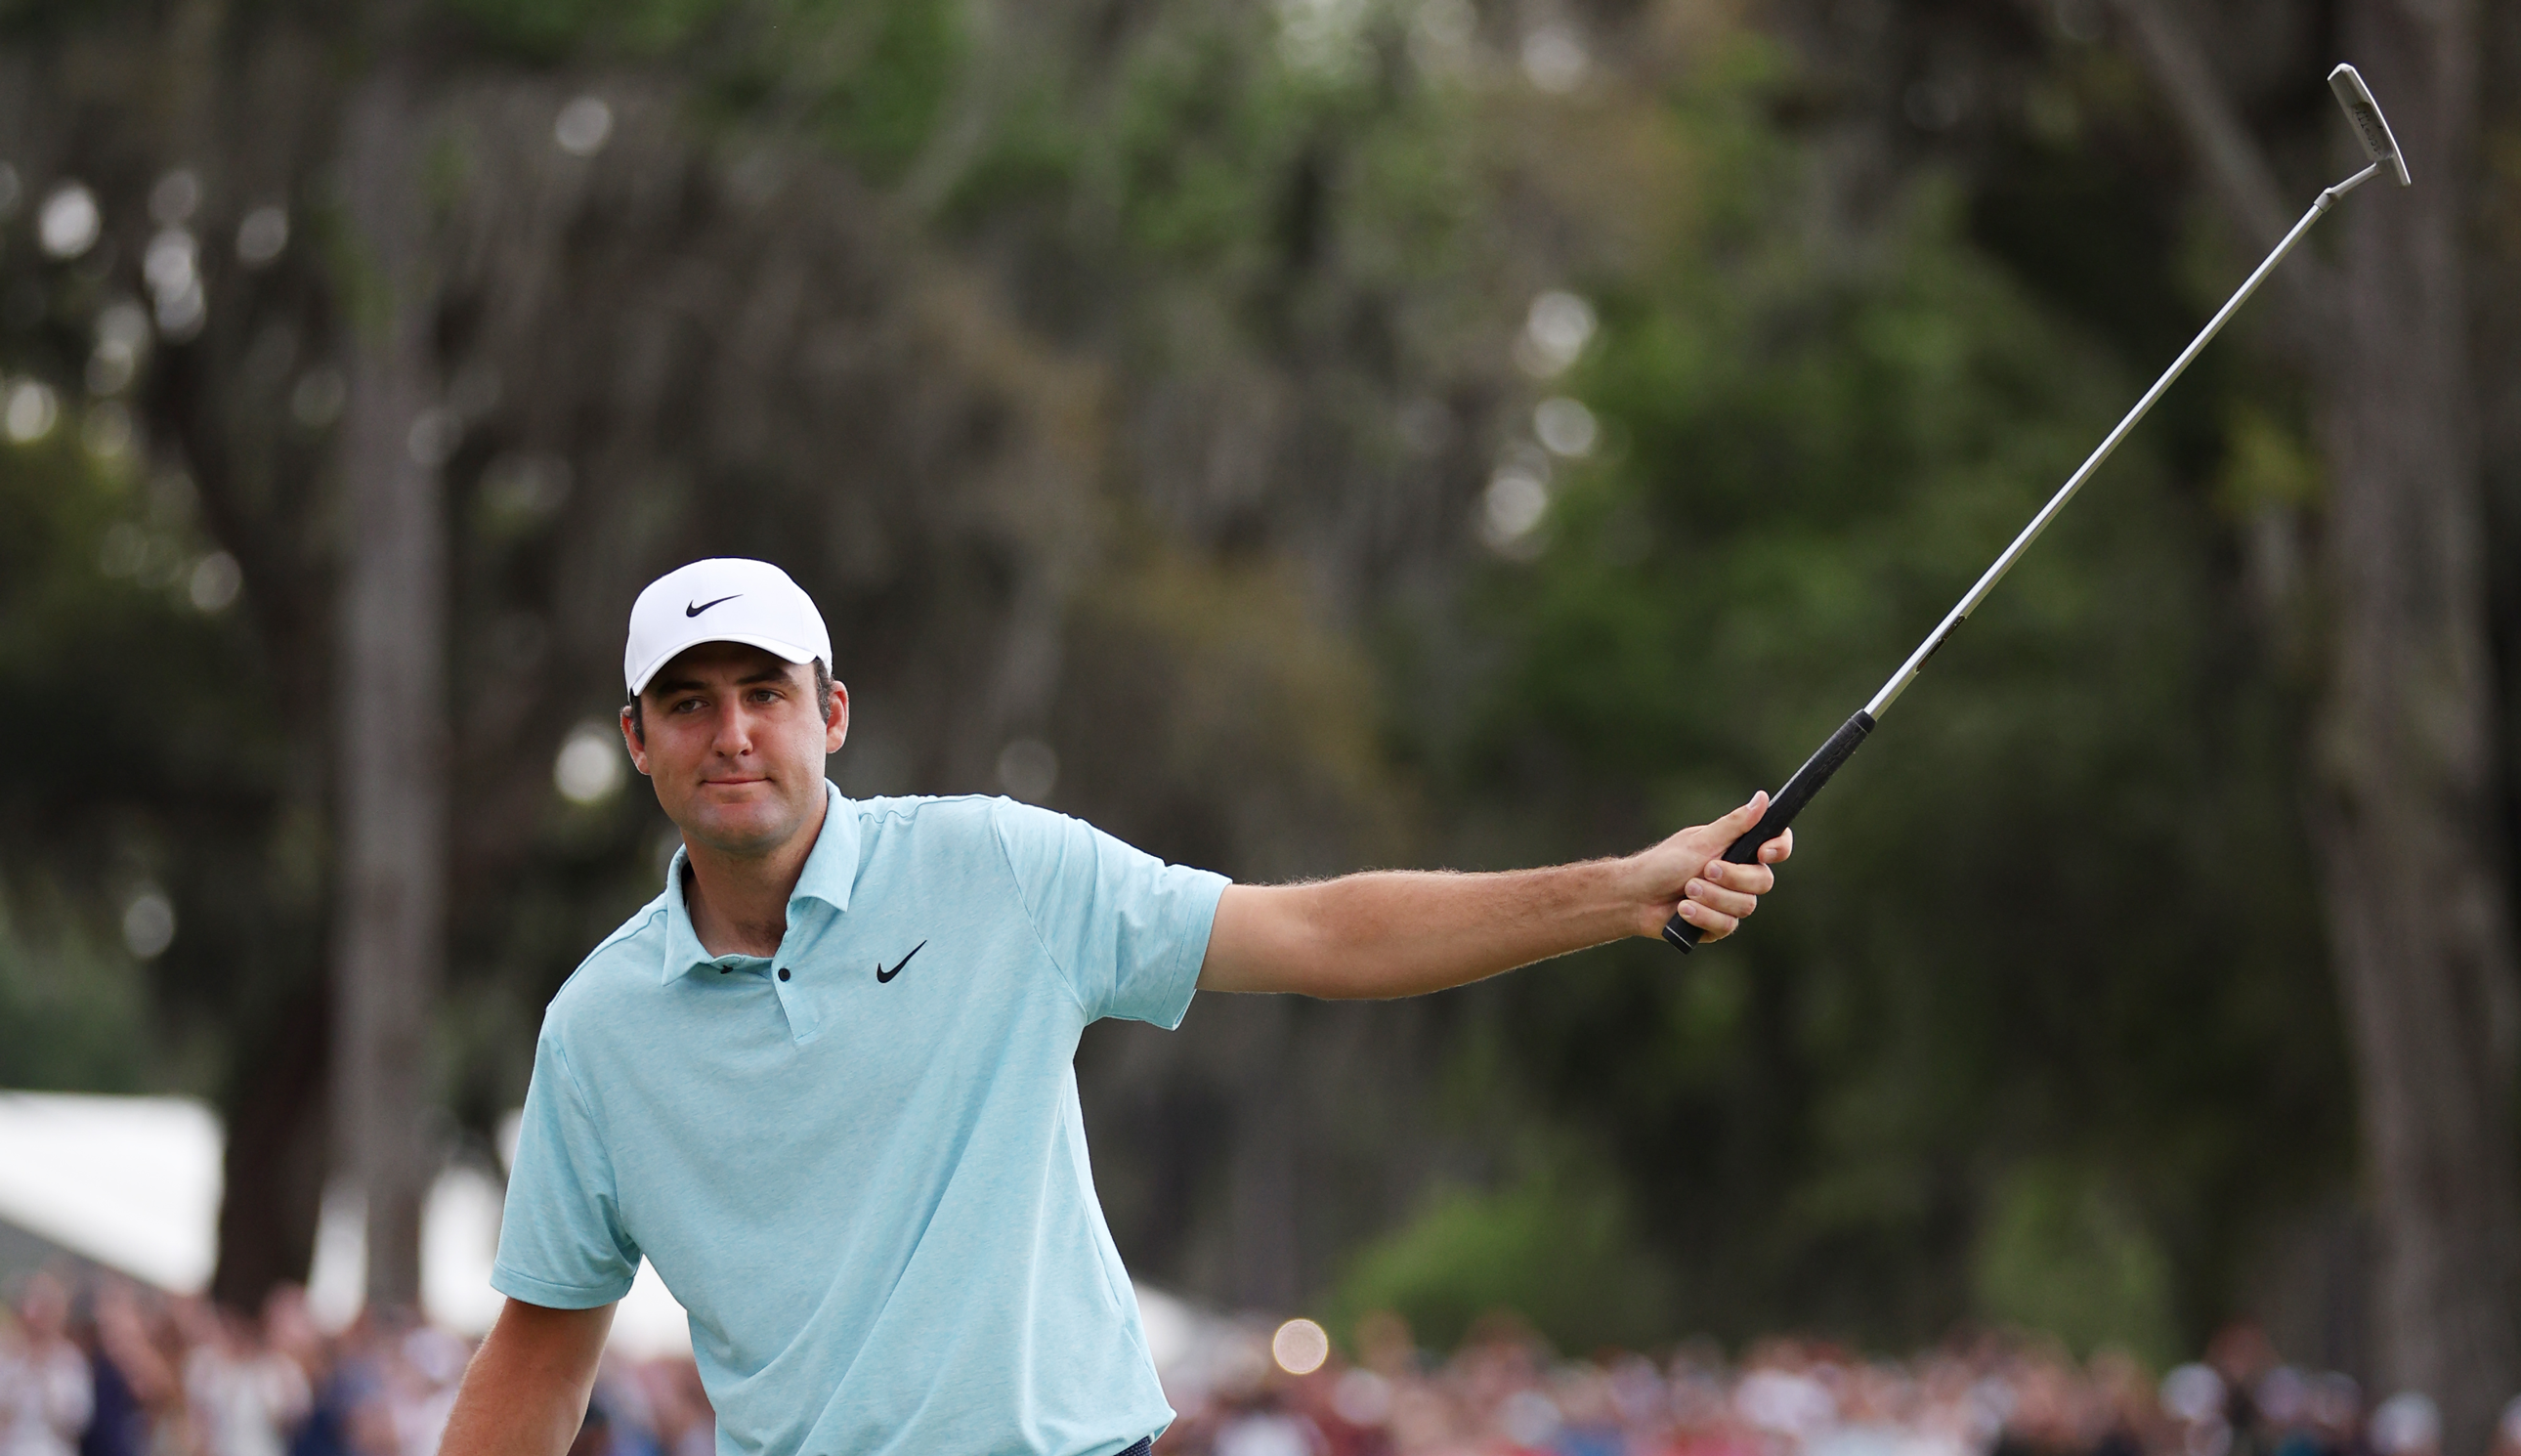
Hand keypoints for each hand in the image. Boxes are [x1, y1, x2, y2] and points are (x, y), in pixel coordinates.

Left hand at [1630, 792, 1791, 941]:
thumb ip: (1735, 824)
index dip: (1779, 848)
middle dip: (1732, 878)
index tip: (1764, 852)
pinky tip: (1683, 910)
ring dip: (1712, 897)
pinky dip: (1702, 916)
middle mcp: (1739, 877)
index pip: (1776, 846)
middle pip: (1763, 881)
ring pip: (1746, 906)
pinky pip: (1727, 925)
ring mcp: (1730, 902)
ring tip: (1686, 891)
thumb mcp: (1701, 841)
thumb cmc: (1665, 863)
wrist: (1636, 897)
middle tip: (1705, 870)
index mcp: (1737, 850)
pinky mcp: (1719, 925)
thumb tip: (1762, 798)